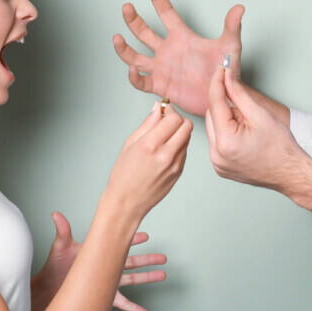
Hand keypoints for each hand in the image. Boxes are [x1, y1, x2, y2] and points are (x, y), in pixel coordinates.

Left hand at [32, 212, 167, 310]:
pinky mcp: (103, 297)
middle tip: (163, 257)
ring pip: (133, 280)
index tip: (146, 235)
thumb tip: (56, 214)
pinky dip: (135, 309)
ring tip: (163, 275)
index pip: (118, 244)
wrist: (48, 289)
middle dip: (148, 259)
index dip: (133, 239)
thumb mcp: (61, 246)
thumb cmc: (54, 267)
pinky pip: (123, 304)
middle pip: (132, 262)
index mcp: (99, 253)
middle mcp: (105, 268)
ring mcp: (106, 283)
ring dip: (148, 278)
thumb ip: (62, 230)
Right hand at [103, 101, 193, 221]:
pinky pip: (184, 151)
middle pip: (187, 125)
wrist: (127, 202)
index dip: (169, 111)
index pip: (174, 118)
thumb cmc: (123, 176)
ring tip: (163, 137)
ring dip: (179, 132)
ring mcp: (175, 165)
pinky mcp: (179, 172)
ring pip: (187, 137)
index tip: (163, 111)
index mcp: (150, 145)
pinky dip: (178, 145)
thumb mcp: (130, 144)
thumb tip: (158, 108)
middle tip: (166, 121)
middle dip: (177, 119)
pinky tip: (164, 150)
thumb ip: (147, 124)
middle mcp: (166, 154)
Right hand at [113, 0, 243, 115]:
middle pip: (144, 32)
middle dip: (134, 19)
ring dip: (124, 48)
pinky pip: (142, 81)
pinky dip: (134, 76)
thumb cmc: (227, 71)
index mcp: (183, 37)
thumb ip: (232, 27)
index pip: (167, 14)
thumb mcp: (230, 47)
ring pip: (135, 56)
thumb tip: (240, 7)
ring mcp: (162, 68)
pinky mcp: (161, 85)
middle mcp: (168, 51)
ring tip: (116, 38)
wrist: (223, 97)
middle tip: (127, 7)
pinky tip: (132, 69)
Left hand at [204, 63, 309, 191]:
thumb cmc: (281, 147)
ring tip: (248, 126)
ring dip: (225, 120)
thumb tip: (226, 77)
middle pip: (211, 116)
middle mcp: (217, 155)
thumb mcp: (260, 114)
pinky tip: (243, 136)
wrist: (290, 173)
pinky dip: (226, 134)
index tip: (220, 70)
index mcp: (226, 141)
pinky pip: (217, 142)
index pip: (215, 103)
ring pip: (213, 129)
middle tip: (246, 108)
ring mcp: (218, 164)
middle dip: (225, 106)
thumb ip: (238, 93)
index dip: (218, 83)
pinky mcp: (220, 167)